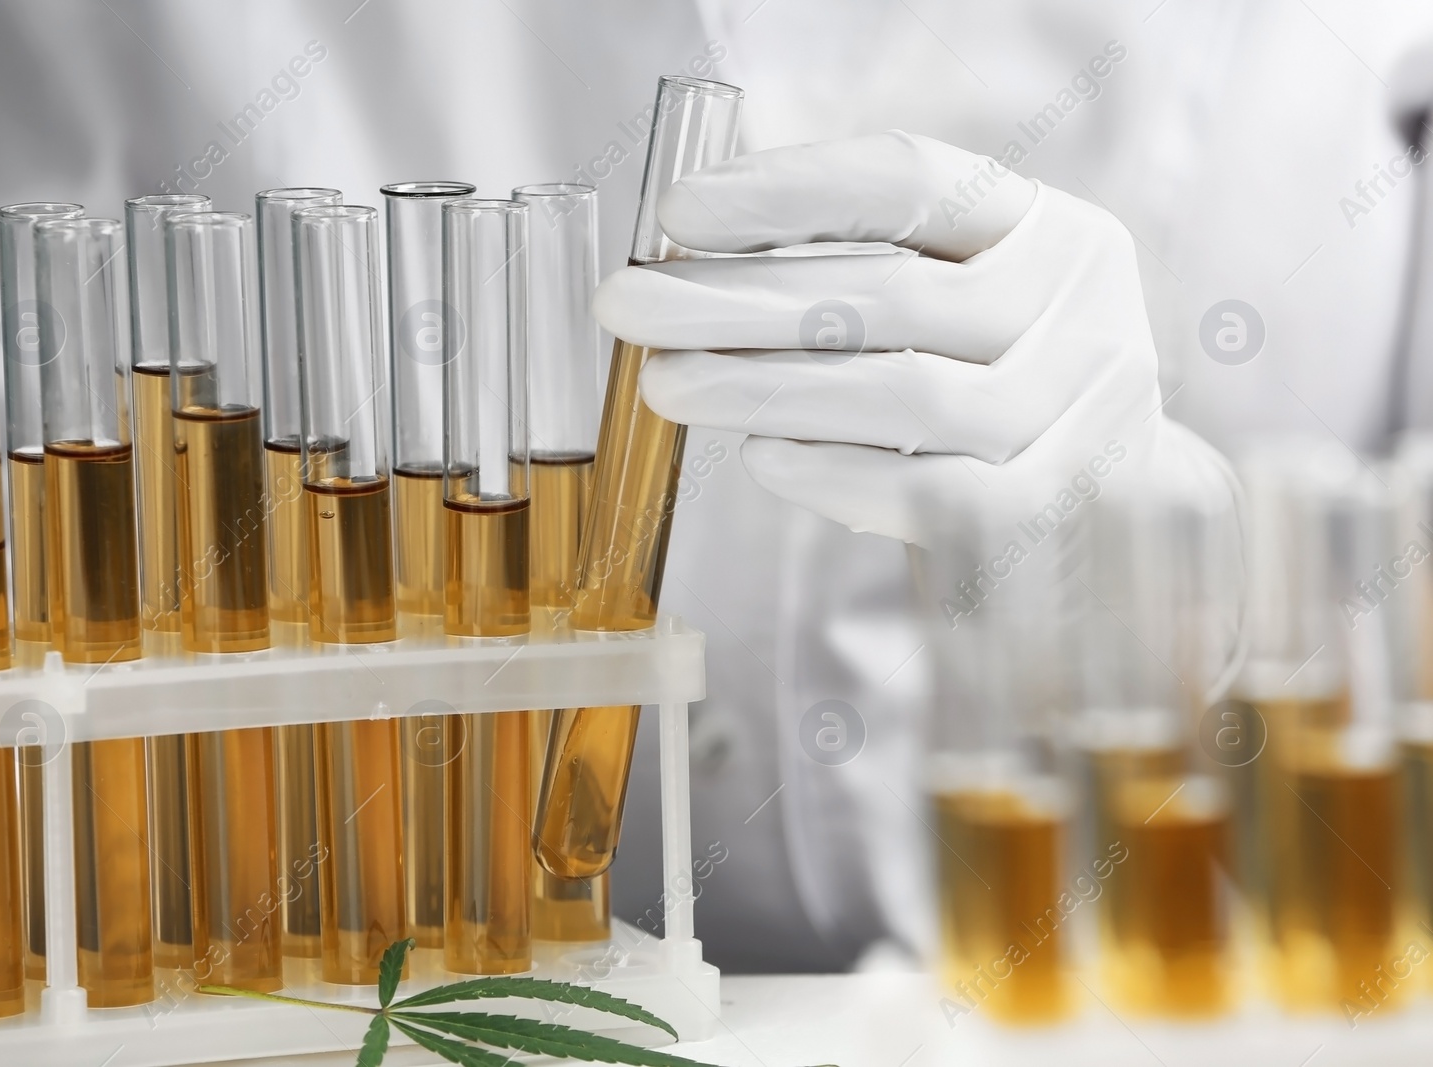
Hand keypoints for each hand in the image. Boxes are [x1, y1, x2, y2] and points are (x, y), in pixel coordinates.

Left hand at [592, 130, 1235, 545]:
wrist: (1123, 501)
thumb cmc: (998, 382)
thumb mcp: (955, 299)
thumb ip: (855, 269)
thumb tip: (690, 263)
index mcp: (1048, 226)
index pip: (909, 182)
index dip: (785, 192)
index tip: (676, 212)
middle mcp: (1081, 306)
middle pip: (888, 290)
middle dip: (737, 299)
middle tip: (630, 308)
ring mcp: (1084, 413)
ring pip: (905, 394)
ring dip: (768, 389)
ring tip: (668, 386)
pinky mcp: (1059, 510)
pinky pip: (931, 494)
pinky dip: (836, 475)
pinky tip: (761, 457)